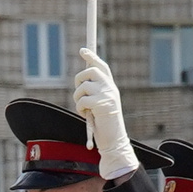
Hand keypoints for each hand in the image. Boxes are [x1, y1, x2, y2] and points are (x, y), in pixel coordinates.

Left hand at [71, 48, 133, 180]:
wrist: (114, 141)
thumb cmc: (105, 126)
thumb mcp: (101, 106)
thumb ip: (95, 93)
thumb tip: (82, 81)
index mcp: (111, 87)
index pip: (102, 66)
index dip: (92, 57)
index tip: (82, 50)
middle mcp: (110, 88)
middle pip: (89, 72)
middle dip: (78, 81)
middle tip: (79, 95)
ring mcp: (107, 95)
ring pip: (82, 87)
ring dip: (78, 99)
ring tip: (85, 110)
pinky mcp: (101, 104)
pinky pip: (82, 100)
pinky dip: (80, 108)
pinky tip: (86, 115)